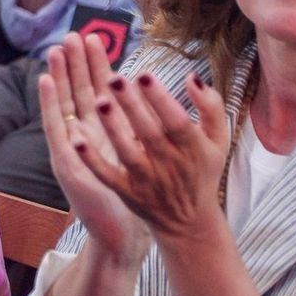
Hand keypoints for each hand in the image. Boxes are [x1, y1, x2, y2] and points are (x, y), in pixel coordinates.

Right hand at [38, 32, 149, 264]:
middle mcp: (85, 137)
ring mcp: (73, 148)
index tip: (95, 38)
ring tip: (56, 48)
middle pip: (78, 91)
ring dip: (59, 75)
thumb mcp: (143, 156)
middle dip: (75, 62)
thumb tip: (153, 96)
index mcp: (106, 133)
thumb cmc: (137, 196)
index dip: (96, 65)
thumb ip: (147, 126)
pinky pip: (55, 128)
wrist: (122, 235)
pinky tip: (46, 82)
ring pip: (64, 103)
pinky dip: (49, 104)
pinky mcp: (66, 162)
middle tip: (72, 34)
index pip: (98, 91)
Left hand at [72, 57, 230, 241]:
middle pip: (148, 132)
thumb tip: (193, 76)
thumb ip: (211, 106)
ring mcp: (146, 180)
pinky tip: (77, 140)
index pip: (176, 120)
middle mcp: (169, 164)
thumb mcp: (218, 140)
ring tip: (99, 101)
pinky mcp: (127, 193)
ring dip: (112, 127)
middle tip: (113, 78)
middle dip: (131, 106)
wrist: (189, 221)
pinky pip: (108, 176)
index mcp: (193, 148)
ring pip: (127, 152)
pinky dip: (92, 160)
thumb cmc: (202, 169)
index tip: (144, 75)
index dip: (161, 99)